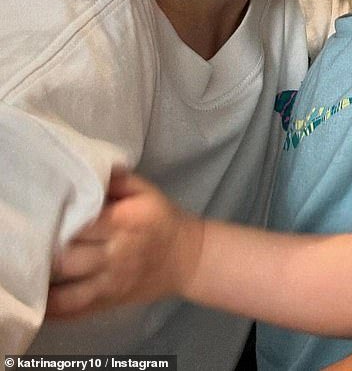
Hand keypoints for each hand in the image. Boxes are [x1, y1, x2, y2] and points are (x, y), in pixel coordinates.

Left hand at [46, 172, 200, 318]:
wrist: (187, 257)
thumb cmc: (162, 219)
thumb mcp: (146, 190)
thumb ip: (115, 179)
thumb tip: (84, 169)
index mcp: (127, 222)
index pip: (84, 223)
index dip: (62, 219)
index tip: (48, 212)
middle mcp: (118, 253)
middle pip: (70, 258)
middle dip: (50, 251)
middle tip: (37, 241)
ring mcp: (113, 282)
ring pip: (70, 290)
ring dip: (48, 283)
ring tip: (36, 269)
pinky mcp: (110, 302)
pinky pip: (77, 311)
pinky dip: (55, 310)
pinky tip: (42, 298)